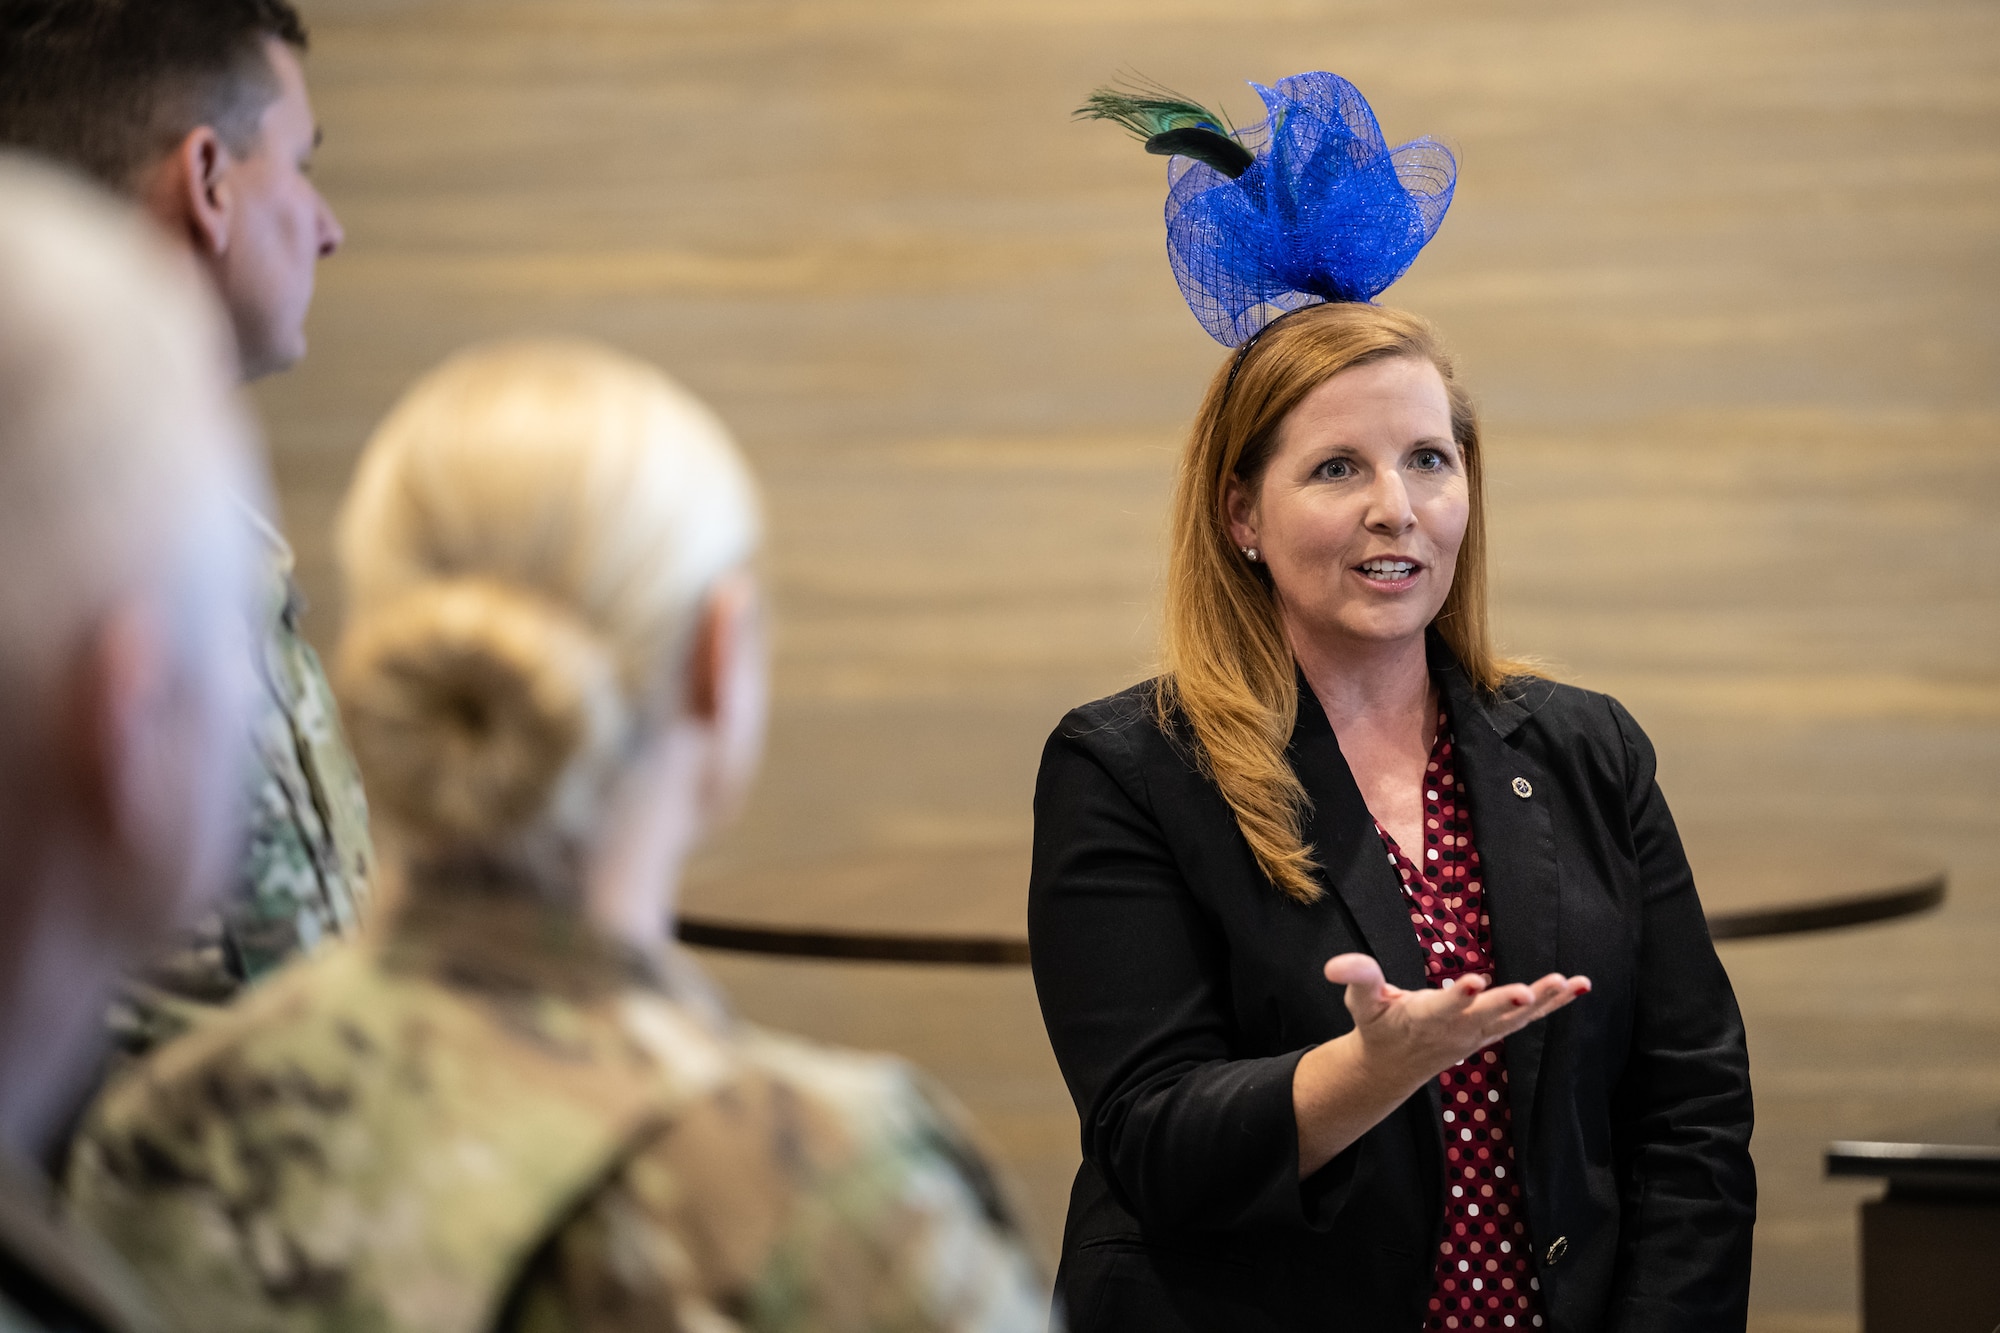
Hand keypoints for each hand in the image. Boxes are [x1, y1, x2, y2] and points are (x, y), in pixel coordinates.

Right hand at [1322, 952, 1589, 1088]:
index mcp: (1422, 1019)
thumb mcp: (1361, 1003)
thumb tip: (1335, 965)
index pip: (1442, 1008)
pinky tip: (1578, 986)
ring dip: (1543, 1002)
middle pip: (1486, 1017)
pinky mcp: (1492, 1032)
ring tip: (1569, 982)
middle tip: (1527, 992)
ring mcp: (1478, 1035)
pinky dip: (1553, 1005)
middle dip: (1507, 1004)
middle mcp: (1456, 1030)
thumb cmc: (1377, 1027)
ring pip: (1515, 1019)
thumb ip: (1357, 978)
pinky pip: (1526, 1019)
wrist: (1394, 1068)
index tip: (1474, 982)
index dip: (1457, 997)